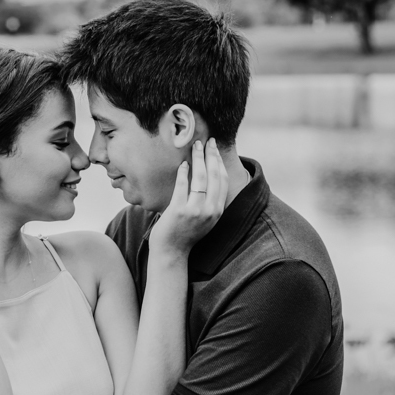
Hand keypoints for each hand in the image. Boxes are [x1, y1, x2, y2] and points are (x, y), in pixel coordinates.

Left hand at [149, 140, 228, 255]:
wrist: (171, 252)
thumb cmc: (184, 233)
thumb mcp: (204, 219)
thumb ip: (207, 202)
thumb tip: (207, 180)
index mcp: (217, 211)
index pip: (223, 181)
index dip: (220, 163)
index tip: (215, 150)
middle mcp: (210, 210)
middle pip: (214, 175)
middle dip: (211, 155)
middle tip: (207, 141)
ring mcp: (195, 210)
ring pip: (201, 178)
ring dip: (198, 158)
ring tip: (195, 146)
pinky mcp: (179, 210)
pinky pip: (183, 185)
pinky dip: (183, 172)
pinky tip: (182, 164)